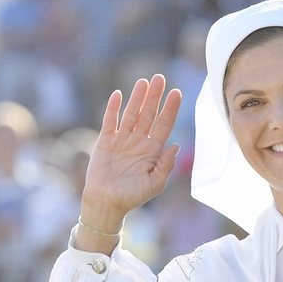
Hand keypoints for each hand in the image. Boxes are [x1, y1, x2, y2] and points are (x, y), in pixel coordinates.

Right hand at [77, 74, 180, 252]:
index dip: (170, 109)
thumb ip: (166, 165)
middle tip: (160, 78)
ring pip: (131, 113)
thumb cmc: (133, 196)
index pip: (164, 124)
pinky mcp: (105, 141)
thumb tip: (176, 145)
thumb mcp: (155, 183)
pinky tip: (118, 95)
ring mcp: (122, 139)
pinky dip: (113, 108)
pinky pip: (110, 121)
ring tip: (144, 82)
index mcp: (153, 150)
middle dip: (155, 97)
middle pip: (149, 114)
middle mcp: (139, 141)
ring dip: (137, 98)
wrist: (107, 203)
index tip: (177, 93)